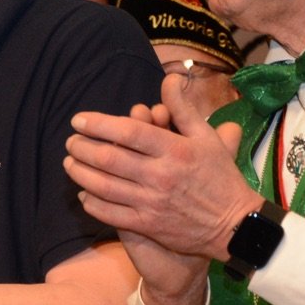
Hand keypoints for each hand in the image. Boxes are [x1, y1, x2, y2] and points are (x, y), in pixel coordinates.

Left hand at [65, 73, 259, 261]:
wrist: (235, 225)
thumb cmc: (219, 176)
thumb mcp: (206, 138)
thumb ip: (183, 108)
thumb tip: (169, 78)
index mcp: (175, 150)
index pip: (129, 132)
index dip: (98, 124)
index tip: (79, 120)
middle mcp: (161, 175)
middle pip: (109, 158)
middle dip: (82, 148)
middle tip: (70, 141)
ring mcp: (152, 203)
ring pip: (103, 186)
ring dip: (79, 173)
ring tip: (69, 163)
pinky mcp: (148, 226)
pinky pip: (110, 213)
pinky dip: (91, 202)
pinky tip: (84, 192)